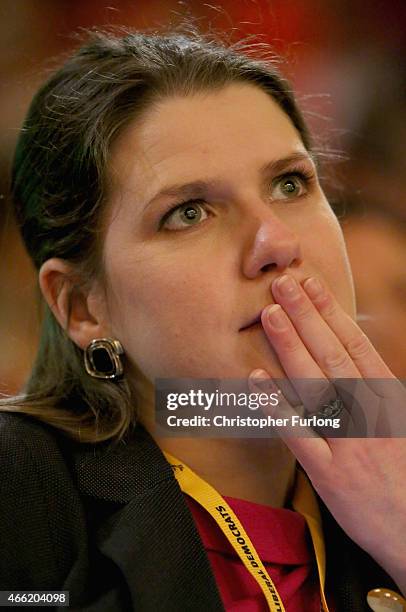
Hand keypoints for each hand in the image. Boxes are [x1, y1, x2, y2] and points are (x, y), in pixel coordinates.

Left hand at [249, 273, 405, 593]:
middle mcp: (369, 413)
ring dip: (290, 347)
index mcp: (388, 397)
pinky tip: (256, 381)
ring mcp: (348, 441)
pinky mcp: (329, 473)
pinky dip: (277, 406)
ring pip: (316, 385)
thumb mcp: (398, 420)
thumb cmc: (404, 472)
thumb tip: (348, 349)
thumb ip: (373, 386)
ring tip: (270, 315)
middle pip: (333, 355)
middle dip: (306, 316)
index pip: (355, 344)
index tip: (311, 284)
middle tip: (282, 284)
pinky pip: (299, 434)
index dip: (331, 312)